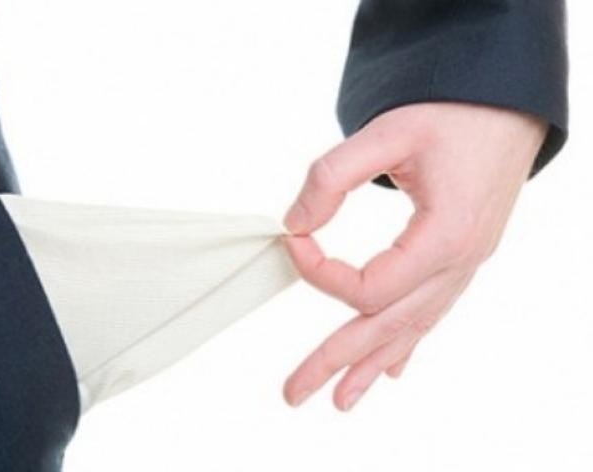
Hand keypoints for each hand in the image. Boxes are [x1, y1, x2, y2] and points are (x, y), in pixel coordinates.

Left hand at [281, 102, 547, 410]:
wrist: (507, 104)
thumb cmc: (455, 113)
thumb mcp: (387, 132)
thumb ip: (332, 176)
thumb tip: (295, 222)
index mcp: (443, 237)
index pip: (367, 288)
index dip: (319, 273)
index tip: (293, 240)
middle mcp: (458, 264)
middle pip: (386, 327)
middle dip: (335, 360)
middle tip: (293, 392)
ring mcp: (463, 266)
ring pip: (411, 329)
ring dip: (371, 364)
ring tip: (341, 397)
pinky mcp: (460, 258)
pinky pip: (431, 313)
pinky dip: (405, 343)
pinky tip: (392, 369)